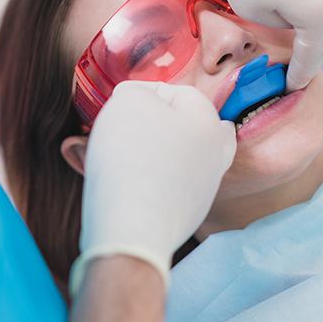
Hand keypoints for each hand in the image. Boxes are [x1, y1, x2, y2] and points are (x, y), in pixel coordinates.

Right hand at [70, 81, 235, 294]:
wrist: (132, 229)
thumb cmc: (132, 157)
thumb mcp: (128, 101)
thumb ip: (136, 92)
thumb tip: (136, 100)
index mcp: (209, 122)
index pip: (177, 92)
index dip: (142, 92)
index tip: (116, 102)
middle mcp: (214, 155)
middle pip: (181, 127)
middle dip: (148, 124)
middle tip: (119, 128)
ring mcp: (202, 189)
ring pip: (170, 158)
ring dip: (140, 152)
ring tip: (108, 155)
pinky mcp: (185, 216)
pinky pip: (161, 186)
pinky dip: (141, 179)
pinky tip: (116, 182)